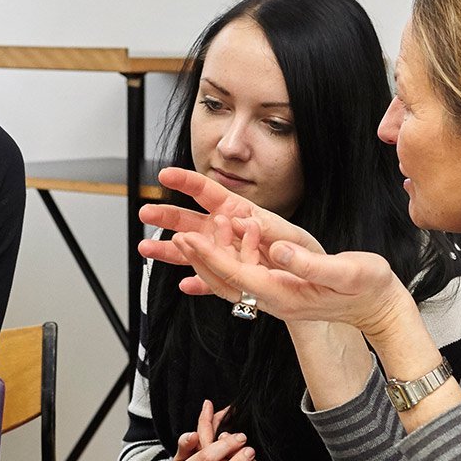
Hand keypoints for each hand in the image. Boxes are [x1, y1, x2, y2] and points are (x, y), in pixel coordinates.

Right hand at [138, 168, 323, 296]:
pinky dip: (198, 285)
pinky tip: (184, 286)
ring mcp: (226, 254)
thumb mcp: (292, 236)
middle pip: (191, 220)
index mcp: (240, 213)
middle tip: (145, 213)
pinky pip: (210, 281)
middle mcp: (227, 232)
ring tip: (146, 249)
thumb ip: (268, 230)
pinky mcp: (231, 277)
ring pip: (192, 250)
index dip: (186, 182)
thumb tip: (242, 222)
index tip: (165, 175)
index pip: (208, 193)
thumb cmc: (303, 251)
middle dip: (167, 216)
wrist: (315, 279)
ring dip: (169, 250)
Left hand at [172, 215, 417, 335]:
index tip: (187, 238)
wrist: (379, 308)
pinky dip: (226, 263)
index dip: (210, 256)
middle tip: (175, 232)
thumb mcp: (345, 272)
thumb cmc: (369, 288)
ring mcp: (275, 296)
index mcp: (285, 294)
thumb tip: (277, 249)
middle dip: (198, 258)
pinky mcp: (280, 290)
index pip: (237, 276)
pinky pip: (244, 279)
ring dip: (208, 259)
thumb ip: (309, 264)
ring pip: (230, 281)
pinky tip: (216, 249)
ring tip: (189, 235)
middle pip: (225, 281)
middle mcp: (274, 298)